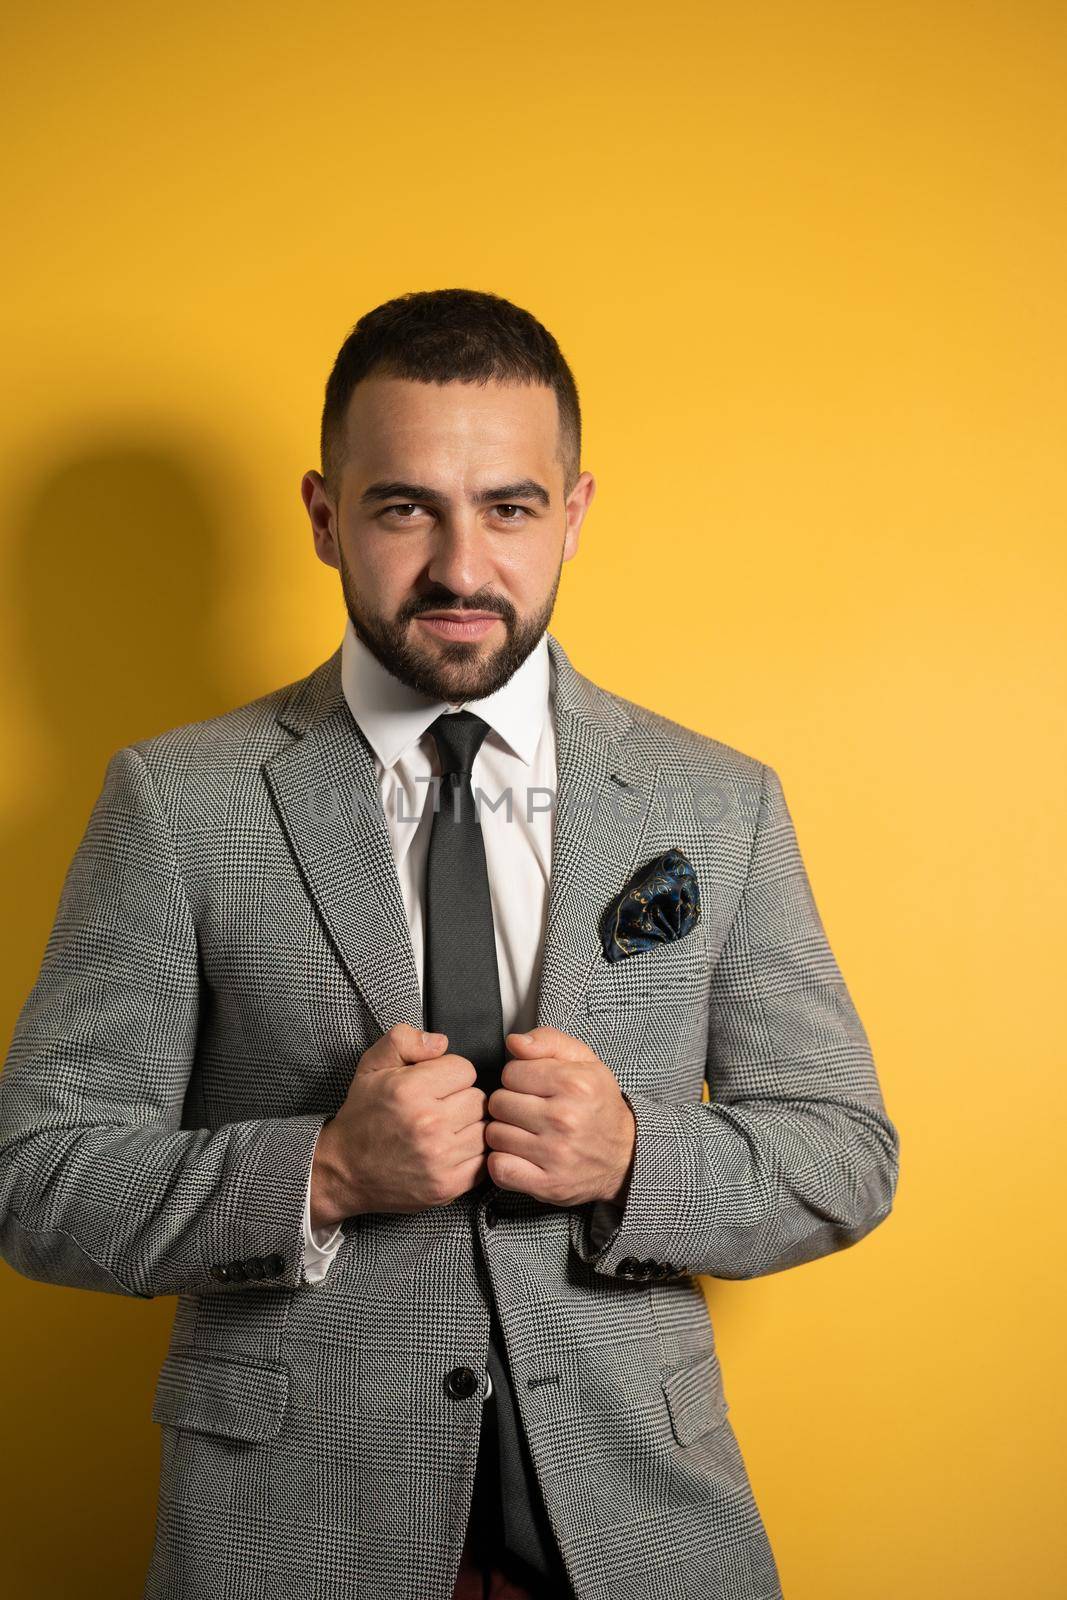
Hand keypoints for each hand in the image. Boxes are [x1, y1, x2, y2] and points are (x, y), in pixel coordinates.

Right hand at [310, 1023, 488, 1226]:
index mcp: (410, 1091)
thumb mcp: (371, 1066)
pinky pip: (484, 1160)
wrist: (344, 1171)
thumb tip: (441, 1042)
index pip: (465, 1070)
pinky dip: (471, 1155)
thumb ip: (404, 1040)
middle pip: (478, 1099)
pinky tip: (449, 1150)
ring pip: (484, 1129)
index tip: (435, 1085)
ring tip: (443, 1129)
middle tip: (439, 1108)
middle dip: (461, 1099)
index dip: (450, 1074)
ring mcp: (439, 1158)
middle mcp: (428, 1124)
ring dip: (468, 1127)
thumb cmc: (362, 1117)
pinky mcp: (447, 1186)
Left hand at [485, 1027, 635, 1208]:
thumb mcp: (584, 1061)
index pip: (511, 1072)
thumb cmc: (598, 1104)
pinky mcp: (547, 1184)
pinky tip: (519, 1155)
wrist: (626, 1156)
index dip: (519, 1078)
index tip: (534, 1088)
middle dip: (510, 1105)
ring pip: (494, 1135)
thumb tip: (514, 1041)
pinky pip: (499, 1167)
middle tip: (530, 1111)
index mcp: (574, 1083)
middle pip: (499, 1103)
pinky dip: (503, 1162)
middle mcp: (565, 1118)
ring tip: (526, 1133)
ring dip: (505, 1133)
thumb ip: (548, 1041)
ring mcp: (555, 1154)